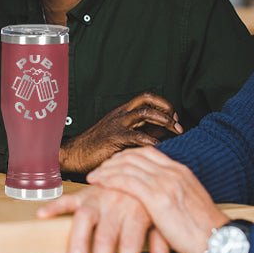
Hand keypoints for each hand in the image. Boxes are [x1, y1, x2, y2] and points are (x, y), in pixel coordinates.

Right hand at [37, 186, 170, 252]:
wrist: (138, 170)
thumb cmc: (146, 202)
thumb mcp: (160, 221)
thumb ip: (160, 243)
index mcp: (136, 210)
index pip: (131, 240)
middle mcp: (116, 203)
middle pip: (106, 235)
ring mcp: (98, 197)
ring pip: (85, 218)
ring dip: (78, 239)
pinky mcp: (84, 194)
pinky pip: (67, 199)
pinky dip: (54, 207)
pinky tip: (42, 216)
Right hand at [60, 93, 182, 173]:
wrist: (75, 154)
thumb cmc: (99, 148)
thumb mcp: (122, 136)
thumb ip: (142, 132)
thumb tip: (164, 133)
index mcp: (123, 112)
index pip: (147, 98)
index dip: (163, 104)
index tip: (175, 117)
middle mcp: (121, 114)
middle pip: (147, 99)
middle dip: (167, 108)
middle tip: (178, 123)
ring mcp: (117, 124)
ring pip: (145, 112)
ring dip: (164, 120)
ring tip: (175, 131)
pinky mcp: (115, 137)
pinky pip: (138, 136)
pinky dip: (153, 141)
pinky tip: (161, 148)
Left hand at [88, 147, 228, 252]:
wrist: (221, 241)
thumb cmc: (207, 231)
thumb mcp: (191, 205)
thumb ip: (176, 197)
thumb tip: (165, 202)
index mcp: (181, 172)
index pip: (149, 153)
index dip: (128, 156)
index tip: (116, 163)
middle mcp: (172, 172)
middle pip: (135, 156)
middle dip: (114, 161)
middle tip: (100, 169)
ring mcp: (165, 182)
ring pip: (127, 166)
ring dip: (106, 169)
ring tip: (94, 177)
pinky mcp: (157, 198)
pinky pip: (126, 181)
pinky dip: (109, 179)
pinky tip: (99, 183)